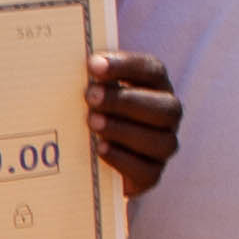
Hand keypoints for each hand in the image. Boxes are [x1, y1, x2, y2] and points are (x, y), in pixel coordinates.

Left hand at [87, 50, 181, 193]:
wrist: (93, 159)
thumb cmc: (94, 110)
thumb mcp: (93, 90)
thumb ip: (91, 78)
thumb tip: (70, 63)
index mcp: (155, 85)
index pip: (150, 70)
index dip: (124, 66)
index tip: (92, 65)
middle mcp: (167, 114)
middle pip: (164, 107)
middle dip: (125, 101)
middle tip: (90, 97)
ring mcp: (163, 145)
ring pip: (160, 141)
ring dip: (123, 130)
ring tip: (93, 122)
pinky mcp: (152, 174)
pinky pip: (147, 171)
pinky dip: (123, 159)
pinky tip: (100, 149)